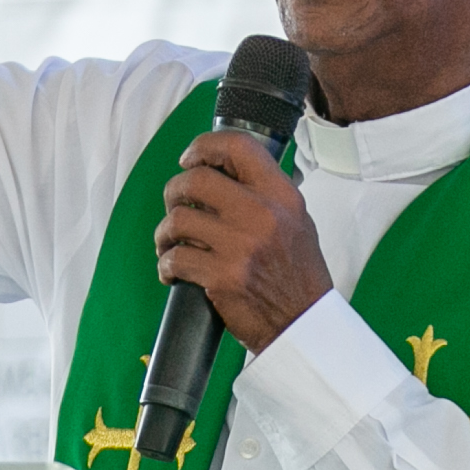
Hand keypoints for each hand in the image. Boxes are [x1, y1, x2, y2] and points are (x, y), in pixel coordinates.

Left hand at [155, 132, 331, 353]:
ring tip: (169, 243)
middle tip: (174, 205)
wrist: (303, 323)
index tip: (190, 157)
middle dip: (173, 191)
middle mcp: (261, 214)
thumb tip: (224, 171)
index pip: (238, 146)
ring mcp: (240, 246)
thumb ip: (265, 193)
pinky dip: (166, 265)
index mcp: (281, 195)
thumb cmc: (298, 275)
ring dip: (165, 232)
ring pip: (178, 220)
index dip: (204, 146)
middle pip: (195, 180)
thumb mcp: (297, 220)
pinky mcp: (221, 276)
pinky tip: (172, 271)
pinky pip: (175, 259)